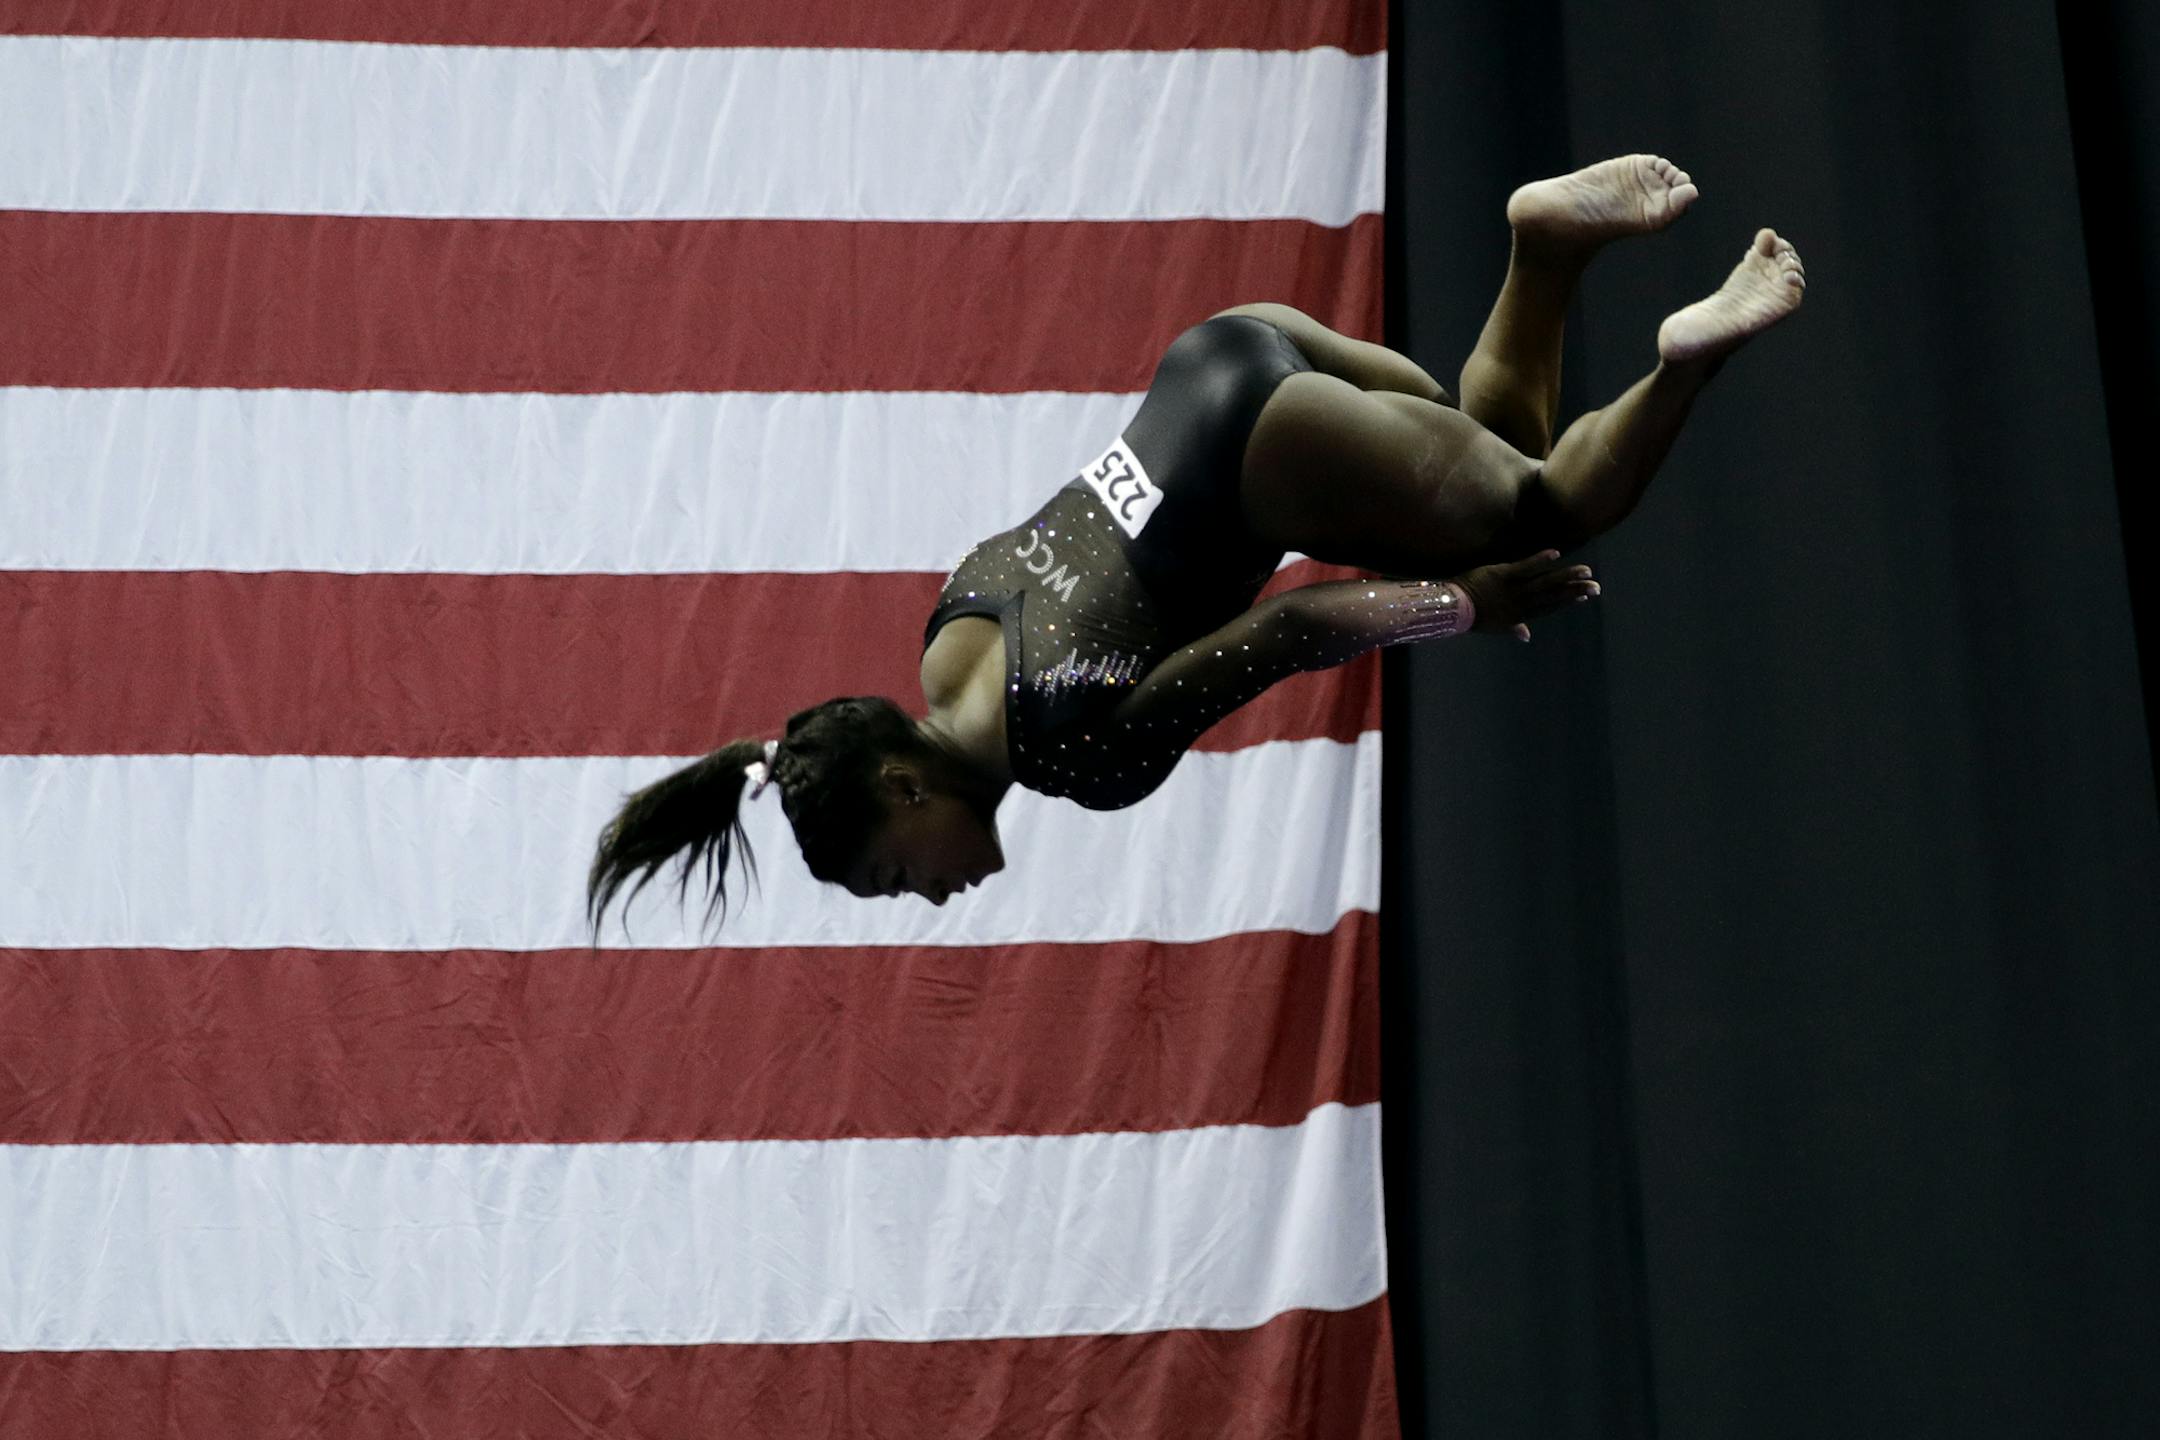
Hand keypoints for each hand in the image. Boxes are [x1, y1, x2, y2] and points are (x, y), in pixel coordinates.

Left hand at [1452, 550, 1600, 641]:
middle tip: (1596, 586)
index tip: (1584, 597)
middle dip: (1575, 590)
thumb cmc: (1474, 616)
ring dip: (1565, 575)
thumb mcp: (1496, 626)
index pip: (1549, 608)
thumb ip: (1514, 628)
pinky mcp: (1503, 574)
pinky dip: (1540, 560)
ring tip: (1584, 571)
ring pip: (1544, 582)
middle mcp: (1522, 603)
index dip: (1567, 601)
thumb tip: (1527, 636)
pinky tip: (1555, 553)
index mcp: (1520, 615)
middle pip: (1553, 595)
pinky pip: (1525, 567)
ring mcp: (1514, 589)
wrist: (1453, 609)